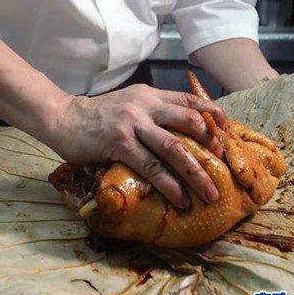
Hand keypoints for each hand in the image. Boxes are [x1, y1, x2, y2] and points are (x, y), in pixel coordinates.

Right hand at [52, 84, 227, 208]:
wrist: (64, 118)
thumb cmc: (98, 115)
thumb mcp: (130, 103)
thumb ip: (153, 110)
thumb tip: (182, 129)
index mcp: (150, 95)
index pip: (189, 100)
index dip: (213, 115)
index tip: (229, 131)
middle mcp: (145, 105)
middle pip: (189, 121)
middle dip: (211, 144)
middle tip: (225, 164)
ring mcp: (132, 124)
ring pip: (174, 148)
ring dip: (195, 172)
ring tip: (210, 192)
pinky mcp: (119, 144)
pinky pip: (150, 167)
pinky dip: (169, 185)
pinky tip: (180, 199)